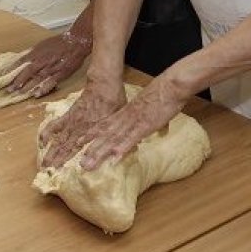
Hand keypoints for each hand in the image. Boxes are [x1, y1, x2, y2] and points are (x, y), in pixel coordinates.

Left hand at [0, 32, 90, 97]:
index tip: (4, 77)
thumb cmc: (60, 42)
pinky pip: (50, 83)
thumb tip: (23, 59)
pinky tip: (36, 95)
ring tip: (18, 94)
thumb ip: (33, 53)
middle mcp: (42, 61)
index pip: (21, 63)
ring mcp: (51, 68)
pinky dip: (42, 89)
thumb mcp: (43, 44)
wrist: (76, 42)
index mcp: (37, 53)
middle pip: (26, 72)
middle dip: (17, 82)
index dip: (12, 71)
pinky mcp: (60, 74)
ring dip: (26, 87)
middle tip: (9, 89)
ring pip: (36, 79)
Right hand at [38, 78, 126, 167]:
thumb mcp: (120, 119)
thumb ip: (118, 135)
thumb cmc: (115, 101)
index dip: (72, 160)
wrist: (104, 83)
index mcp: (94, 130)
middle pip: (67, 146)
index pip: (81, 148)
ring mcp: (73, 121)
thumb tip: (125, 149)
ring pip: (60, 138)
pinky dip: (48, 133)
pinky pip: (56, 124)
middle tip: (49, 173)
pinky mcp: (69, 114)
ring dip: (51, 151)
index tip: (65, 173)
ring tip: (44, 163)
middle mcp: (81, 127)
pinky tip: (42, 141)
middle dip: (57, 160)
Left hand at [73, 75, 189, 170]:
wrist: (170, 86)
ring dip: (100, 153)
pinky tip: (114, 161)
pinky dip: (122, 150)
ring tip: (89, 165)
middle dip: (92, 150)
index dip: (92, 134)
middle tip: (80, 163)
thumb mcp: (152, 106)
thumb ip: (151, 117)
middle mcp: (126, 118)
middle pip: (105, 135)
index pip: (105, 124)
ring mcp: (133, 123)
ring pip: (113, 140)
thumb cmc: (164, 94)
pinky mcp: (144, 126)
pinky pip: (130, 140)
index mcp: (126, 112)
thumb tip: (161, 129)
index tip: (80, 142)